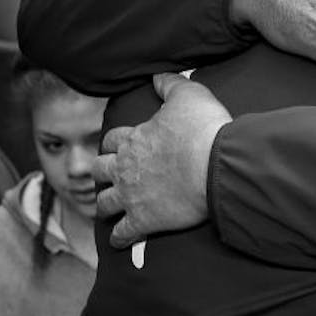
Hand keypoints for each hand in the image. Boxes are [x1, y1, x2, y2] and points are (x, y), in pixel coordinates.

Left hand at [94, 73, 231, 248]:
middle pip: (101, 170)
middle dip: (103, 173)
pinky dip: (119, 237)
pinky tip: (120, 240)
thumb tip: (157, 76)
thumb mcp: (189, 94)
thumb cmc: (203, 129)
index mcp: (134, 139)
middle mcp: (125, 168)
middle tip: (110, 177)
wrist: (215, 167)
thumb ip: (170, 84)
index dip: (115, 143)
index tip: (119, 147)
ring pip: (104, 203)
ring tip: (109, 208)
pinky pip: (122, 233)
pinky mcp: (143, 221)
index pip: (112, 140)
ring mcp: (131, 196)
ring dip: (105, 205)